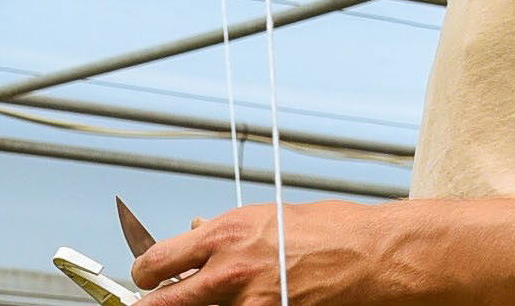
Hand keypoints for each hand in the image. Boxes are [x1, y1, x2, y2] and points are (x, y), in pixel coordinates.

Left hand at [131, 199, 389, 304]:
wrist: (368, 255)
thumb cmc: (330, 230)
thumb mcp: (269, 218)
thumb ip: (227, 233)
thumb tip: (196, 234)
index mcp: (227, 234)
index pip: (154, 262)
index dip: (146, 273)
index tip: (148, 276)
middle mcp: (228, 271)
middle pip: (157, 305)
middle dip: (152, 305)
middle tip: (156, 302)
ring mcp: (245, 304)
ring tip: (207, 301)